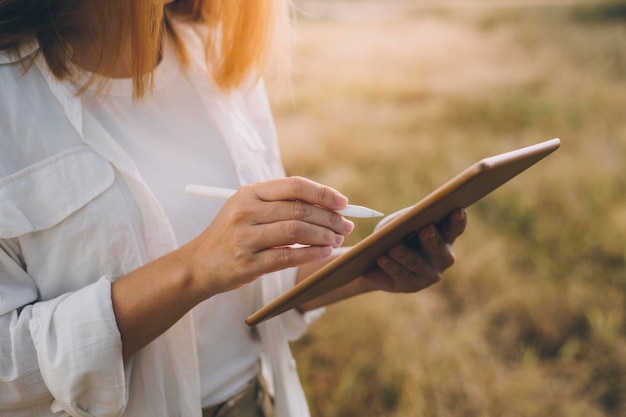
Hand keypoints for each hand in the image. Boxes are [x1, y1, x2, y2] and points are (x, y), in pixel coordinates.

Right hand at [180, 177, 354, 297]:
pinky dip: (311, 254)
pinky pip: (287, 257)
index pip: (294, 186)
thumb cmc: (232, 235)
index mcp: (249, 193)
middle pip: (299, 209)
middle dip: (330, 218)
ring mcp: (245, 238)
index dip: (323, 193)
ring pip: (296, 231)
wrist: (199, 264)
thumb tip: (328, 206)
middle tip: (346, 226)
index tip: (343, 203)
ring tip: (336, 240)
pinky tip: (324, 253)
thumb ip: (281, 204)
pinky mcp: (247, 263)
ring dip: (324, 236)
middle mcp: (245, 211)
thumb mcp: (248, 210)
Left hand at [359, 208, 466, 292]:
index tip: (457, 210)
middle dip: (431, 239)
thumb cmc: (396, 233)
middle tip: (426, 229)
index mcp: (445, 237)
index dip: (457, 220)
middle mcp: (442, 258)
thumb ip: (408, 218)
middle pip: (437, 248)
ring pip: (416, 263)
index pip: (454, 228)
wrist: (377, 259)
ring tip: (394, 248)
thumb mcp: (401, 222)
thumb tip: (405, 220)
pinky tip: (382, 258)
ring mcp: (429, 274)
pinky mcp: (411, 286)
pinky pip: (400, 274)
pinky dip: (390, 265)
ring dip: (405, 255)